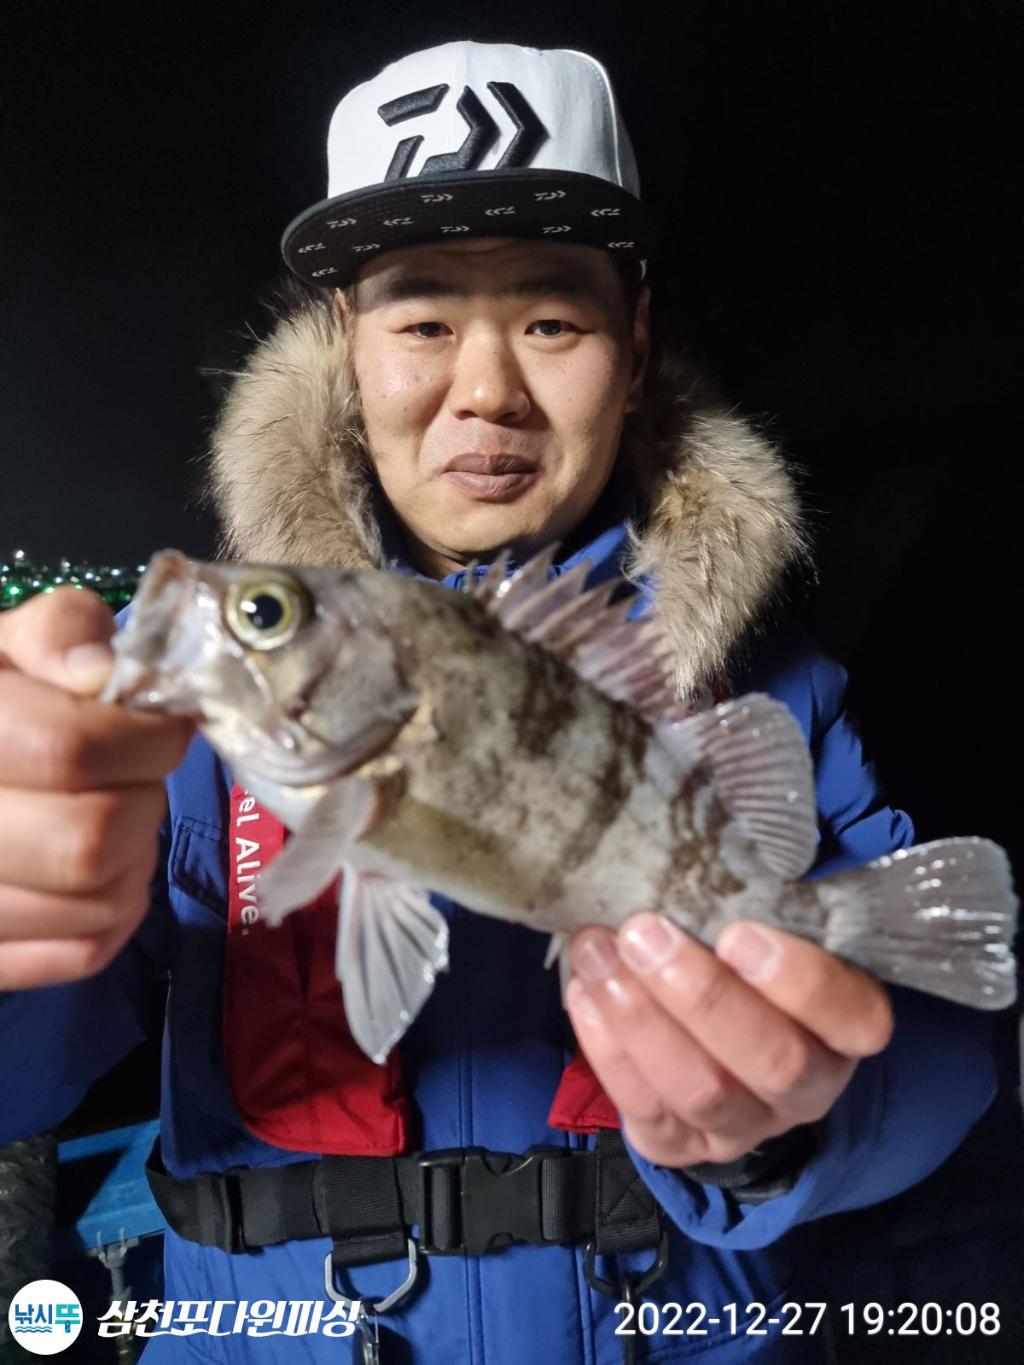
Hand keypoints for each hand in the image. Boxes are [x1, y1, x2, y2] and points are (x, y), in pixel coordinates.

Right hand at [0, 587, 192, 989]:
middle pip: (89, 841)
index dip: (143, 737)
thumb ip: (60, 633)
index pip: (67, 750)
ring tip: (116, 817)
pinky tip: (102, 871)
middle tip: (138, 776)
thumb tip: (103, 675)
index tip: (163, 727)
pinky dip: (116, 914)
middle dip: (144, 801)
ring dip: (136, 858)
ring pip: (97, 905)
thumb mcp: (10, 643)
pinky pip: (81, 955)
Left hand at [564, 913, 893, 1167]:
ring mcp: (746, 1124)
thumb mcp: (761, 919)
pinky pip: (647, 1112)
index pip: (853, 1017)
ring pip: (703, 1092)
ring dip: (641, 1019)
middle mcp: (807, 1086)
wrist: (704, 1030)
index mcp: (844, 1026)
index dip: (800, 981)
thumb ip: (748, 892)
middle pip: (773, 1061)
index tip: (736, 932)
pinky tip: (585, 994)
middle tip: (643, 933)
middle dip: (702, 996)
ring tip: (596, 952)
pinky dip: (610, 1052)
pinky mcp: (683, 1145)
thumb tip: (704, 820)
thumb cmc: (734, 950)